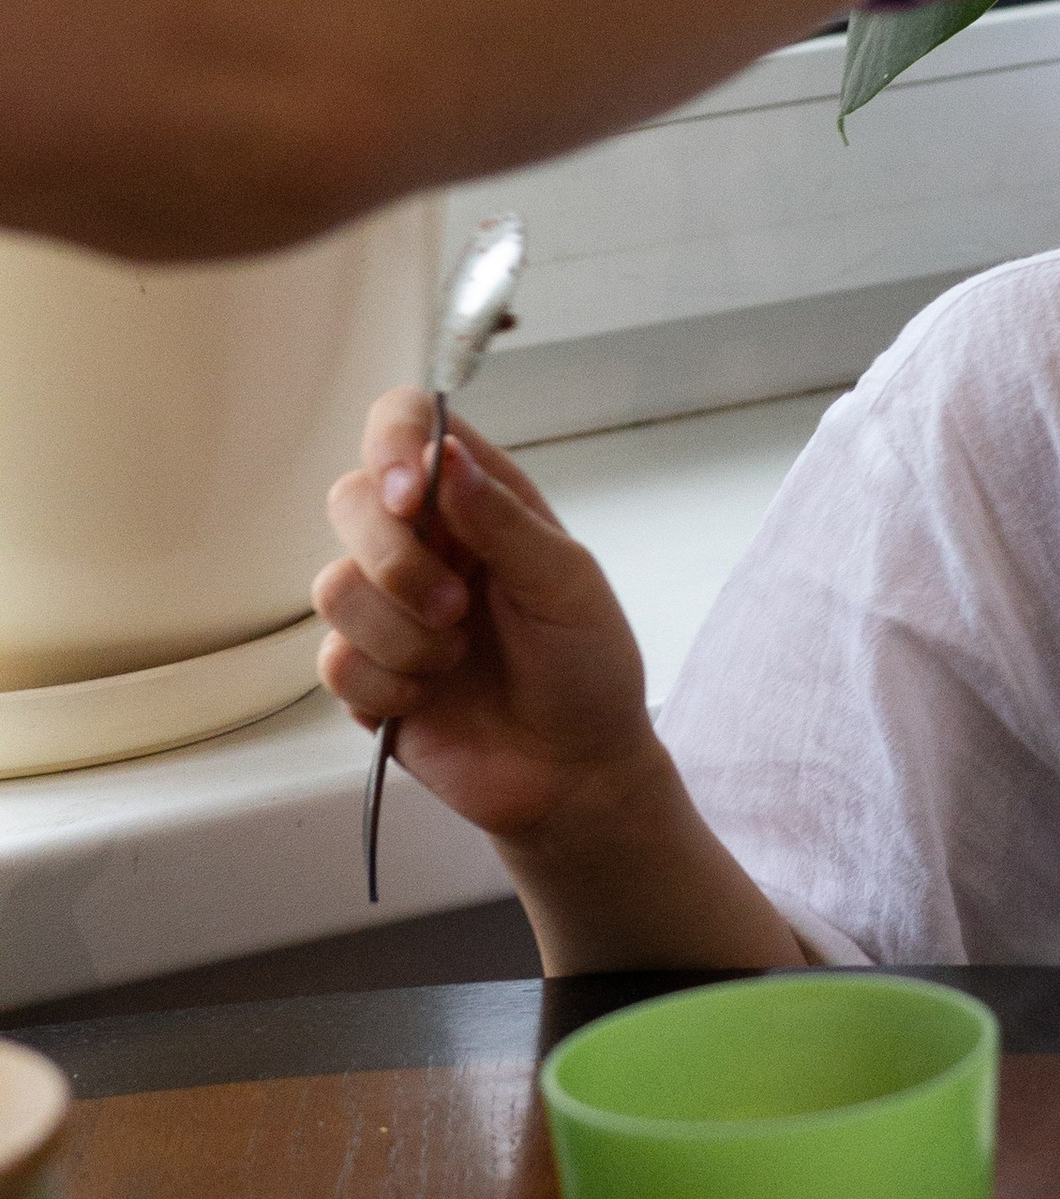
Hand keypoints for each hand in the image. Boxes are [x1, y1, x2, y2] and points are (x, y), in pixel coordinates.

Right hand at [314, 390, 655, 847]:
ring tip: (457, 659)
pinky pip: (334, 660)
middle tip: (456, 606)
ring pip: (334, 586)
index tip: (410, 494)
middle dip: (394, 559)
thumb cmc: (587, 666)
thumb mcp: (566, 585)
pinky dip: (388, 684)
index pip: (406, 424)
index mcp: (478, 500)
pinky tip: (431, 698)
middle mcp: (424, 542)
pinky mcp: (365, 672)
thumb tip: (447, 451)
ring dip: (402, 634)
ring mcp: (388, 607)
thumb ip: (504, 520)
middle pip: (350, 499)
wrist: (571, 774)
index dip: (391, 444)